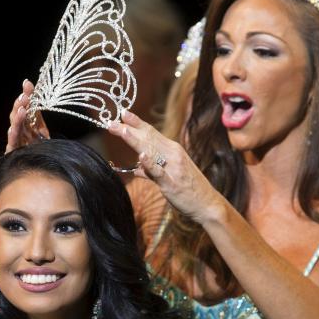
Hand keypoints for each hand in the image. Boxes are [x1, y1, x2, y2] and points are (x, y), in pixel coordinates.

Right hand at [6, 79, 49, 152]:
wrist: (44, 171)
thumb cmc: (41, 150)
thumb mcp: (42, 130)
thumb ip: (37, 114)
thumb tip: (36, 91)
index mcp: (27, 125)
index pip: (25, 106)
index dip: (26, 95)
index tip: (27, 83)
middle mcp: (20, 132)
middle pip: (18, 115)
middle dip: (20, 104)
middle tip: (24, 95)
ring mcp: (16, 142)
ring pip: (15, 127)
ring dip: (17, 117)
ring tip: (21, 107)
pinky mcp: (14, 154)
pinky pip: (13, 144)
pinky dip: (12, 136)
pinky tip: (12, 129)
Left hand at [109, 110, 222, 224]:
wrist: (208, 205)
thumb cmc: (189, 190)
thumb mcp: (169, 175)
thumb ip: (152, 170)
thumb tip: (136, 168)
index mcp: (172, 150)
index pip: (151, 133)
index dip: (136, 123)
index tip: (122, 113)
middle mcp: (173, 155)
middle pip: (148, 138)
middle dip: (129, 129)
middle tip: (111, 122)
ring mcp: (173, 168)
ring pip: (151, 151)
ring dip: (136, 140)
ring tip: (122, 130)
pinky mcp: (172, 183)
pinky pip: (159, 172)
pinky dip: (150, 164)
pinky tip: (141, 156)